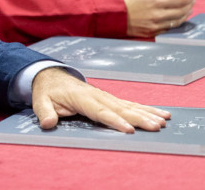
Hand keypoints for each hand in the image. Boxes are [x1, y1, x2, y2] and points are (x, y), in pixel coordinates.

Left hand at [30, 67, 169, 132]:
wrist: (51, 75)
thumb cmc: (48, 91)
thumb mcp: (40, 100)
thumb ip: (44, 112)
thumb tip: (47, 123)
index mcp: (82, 98)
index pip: (100, 111)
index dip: (114, 120)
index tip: (128, 129)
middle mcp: (98, 96)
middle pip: (120, 109)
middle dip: (139, 118)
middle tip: (156, 126)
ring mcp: (106, 96)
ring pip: (129, 106)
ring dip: (147, 113)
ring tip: (164, 121)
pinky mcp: (110, 99)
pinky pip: (130, 104)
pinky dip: (146, 109)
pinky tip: (161, 114)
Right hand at [122, 0, 196, 37]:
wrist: (113, 17)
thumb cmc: (127, 1)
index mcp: (155, 2)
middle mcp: (157, 15)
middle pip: (182, 10)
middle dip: (190, 3)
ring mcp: (156, 25)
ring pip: (178, 20)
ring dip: (186, 13)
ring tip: (188, 7)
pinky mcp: (153, 33)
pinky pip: (170, 27)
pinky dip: (178, 21)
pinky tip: (179, 16)